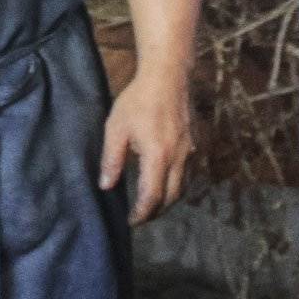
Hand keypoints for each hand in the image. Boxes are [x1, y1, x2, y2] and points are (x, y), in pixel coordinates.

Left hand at [99, 67, 194, 224]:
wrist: (167, 77)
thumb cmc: (138, 100)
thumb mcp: (116, 128)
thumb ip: (111, 159)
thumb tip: (106, 186)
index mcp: (157, 156)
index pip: (152, 196)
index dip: (142, 213)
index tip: (131, 221)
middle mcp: (178, 157)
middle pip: (171, 197)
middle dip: (156, 212)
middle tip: (140, 217)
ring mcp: (189, 151)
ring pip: (182, 187)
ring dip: (167, 200)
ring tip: (150, 205)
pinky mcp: (192, 144)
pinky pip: (187, 173)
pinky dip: (175, 185)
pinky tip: (163, 182)